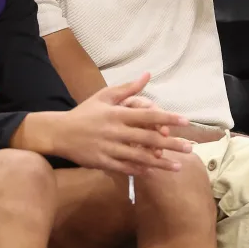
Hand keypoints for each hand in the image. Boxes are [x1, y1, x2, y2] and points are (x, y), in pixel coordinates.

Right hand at [50, 73, 192, 174]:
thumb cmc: (85, 113)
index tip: (185, 121)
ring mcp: (109, 149)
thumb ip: (127, 88)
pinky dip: (140, 170)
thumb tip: (147, 75)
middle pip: (148, 139)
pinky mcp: (103, 162)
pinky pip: (125, 168)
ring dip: (160, 162)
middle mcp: (115, 132)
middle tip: (189, 149)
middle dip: (171, 144)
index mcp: (117, 114)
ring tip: (178, 166)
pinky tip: (153, 172)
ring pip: (139, 157)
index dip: (168, 118)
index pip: (148, 116)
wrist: (59, 133)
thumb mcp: (104, 96)